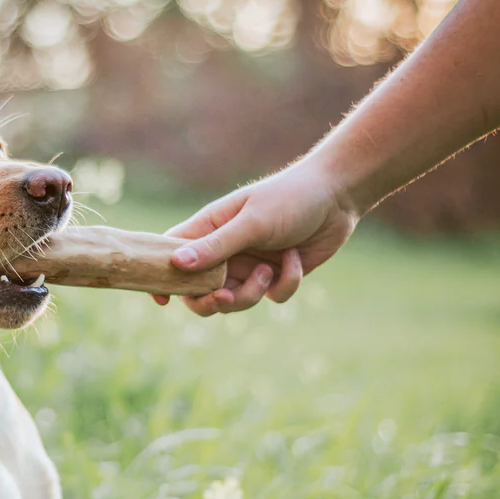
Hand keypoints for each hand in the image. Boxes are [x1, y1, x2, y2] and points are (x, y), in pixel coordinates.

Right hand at [152, 159, 360, 315]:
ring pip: (234, 301)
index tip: (161, 300)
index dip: (161, 278)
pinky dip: (285, 284)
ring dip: (252, 293)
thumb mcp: (251, 222)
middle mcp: (224, 251)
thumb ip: (216, 245)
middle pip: (198, 291)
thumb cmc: (289, 198)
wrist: (338, 196)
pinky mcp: (276, 277)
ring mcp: (249, 266)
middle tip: (223, 298)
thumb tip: (177, 265)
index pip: (170, 254)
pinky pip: (271, 297)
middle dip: (209, 301)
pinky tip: (295, 260)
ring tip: (269, 270)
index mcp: (208, 229)